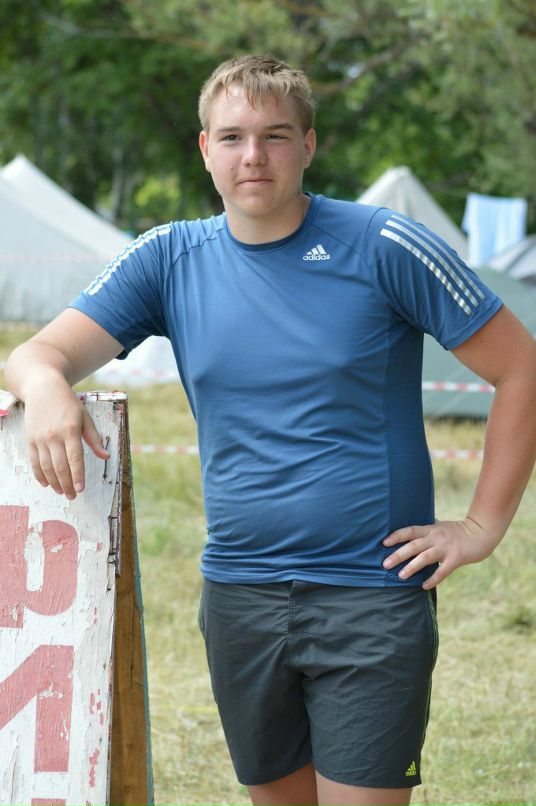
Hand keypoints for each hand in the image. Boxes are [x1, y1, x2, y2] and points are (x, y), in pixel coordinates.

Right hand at [24, 383, 109, 499]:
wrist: (43, 388)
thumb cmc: (68, 403)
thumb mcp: (85, 417)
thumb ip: (94, 438)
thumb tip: (105, 456)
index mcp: (71, 430)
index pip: (75, 458)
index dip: (78, 475)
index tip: (81, 488)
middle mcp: (54, 436)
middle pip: (60, 466)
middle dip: (67, 484)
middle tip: (73, 496)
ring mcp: (40, 438)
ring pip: (46, 467)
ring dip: (54, 482)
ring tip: (62, 492)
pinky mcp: (30, 439)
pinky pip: (34, 461)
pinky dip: (39, 474)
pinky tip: (46, 483)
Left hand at [382, 518, 500, 588]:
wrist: (481, 532)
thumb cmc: (458, 531)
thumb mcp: (440, 526)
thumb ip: (426, 530)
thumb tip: (410, 533)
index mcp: (430, 529)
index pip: (409, 531)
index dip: (396, 536)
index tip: (383, 543)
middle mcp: (436, 537)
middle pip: (413, 545)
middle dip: (398, 554)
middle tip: (385, 564)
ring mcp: (446, 548)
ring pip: (425, 557)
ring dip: (412, 567)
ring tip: (400, 576)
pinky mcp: (456, 558)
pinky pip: (443, 570)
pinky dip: (433, 579)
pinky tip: (424, 586)